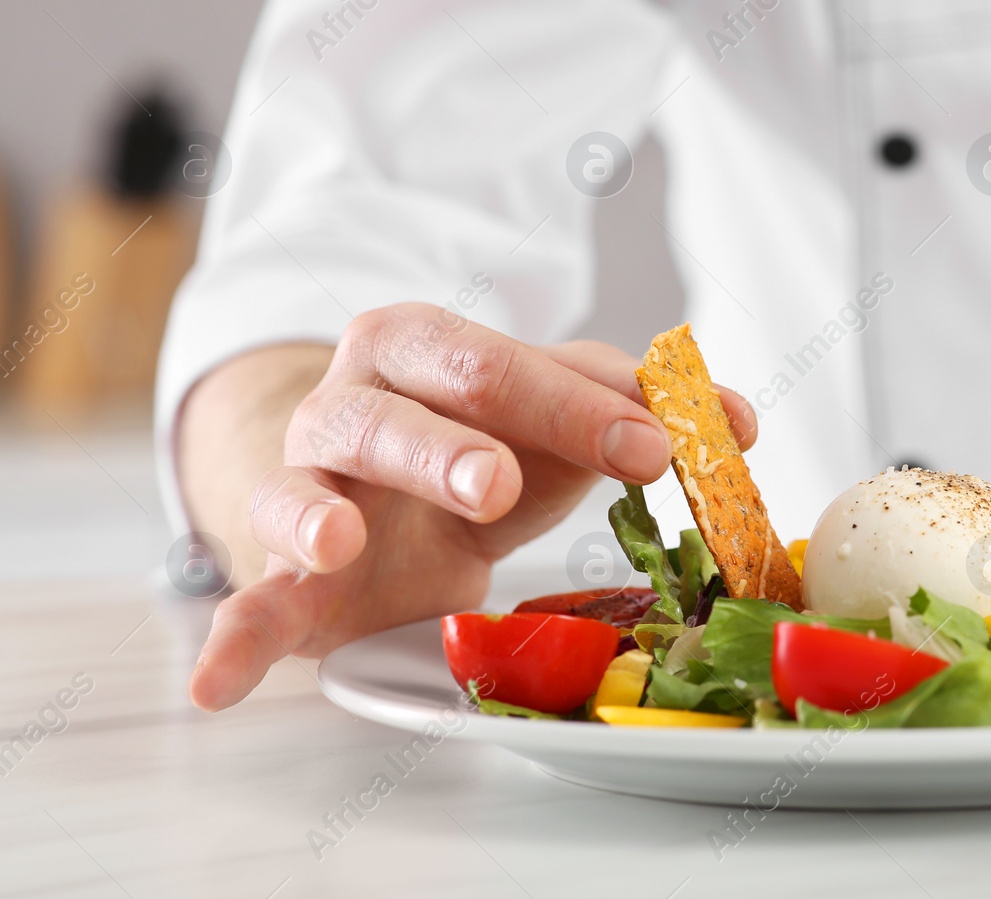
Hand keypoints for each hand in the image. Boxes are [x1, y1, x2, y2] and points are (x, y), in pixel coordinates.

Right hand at [186, 304, 754, 709]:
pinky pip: (247, 602)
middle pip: (396, 414)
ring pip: (304, 489)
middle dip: (447, 448)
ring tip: (339, 541)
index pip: (498, 366)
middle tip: (500, 483)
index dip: (574, 406)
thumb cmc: (483, 437)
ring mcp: (307, 486)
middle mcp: (354, 404)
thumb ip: (638, 406)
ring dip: (317, 515)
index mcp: (426, 347)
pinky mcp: (283, 574)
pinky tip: (215, 681)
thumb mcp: (558, 413)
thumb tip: (737, 420)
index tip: (652, 450)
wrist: (381, 493)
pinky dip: (230, 640)